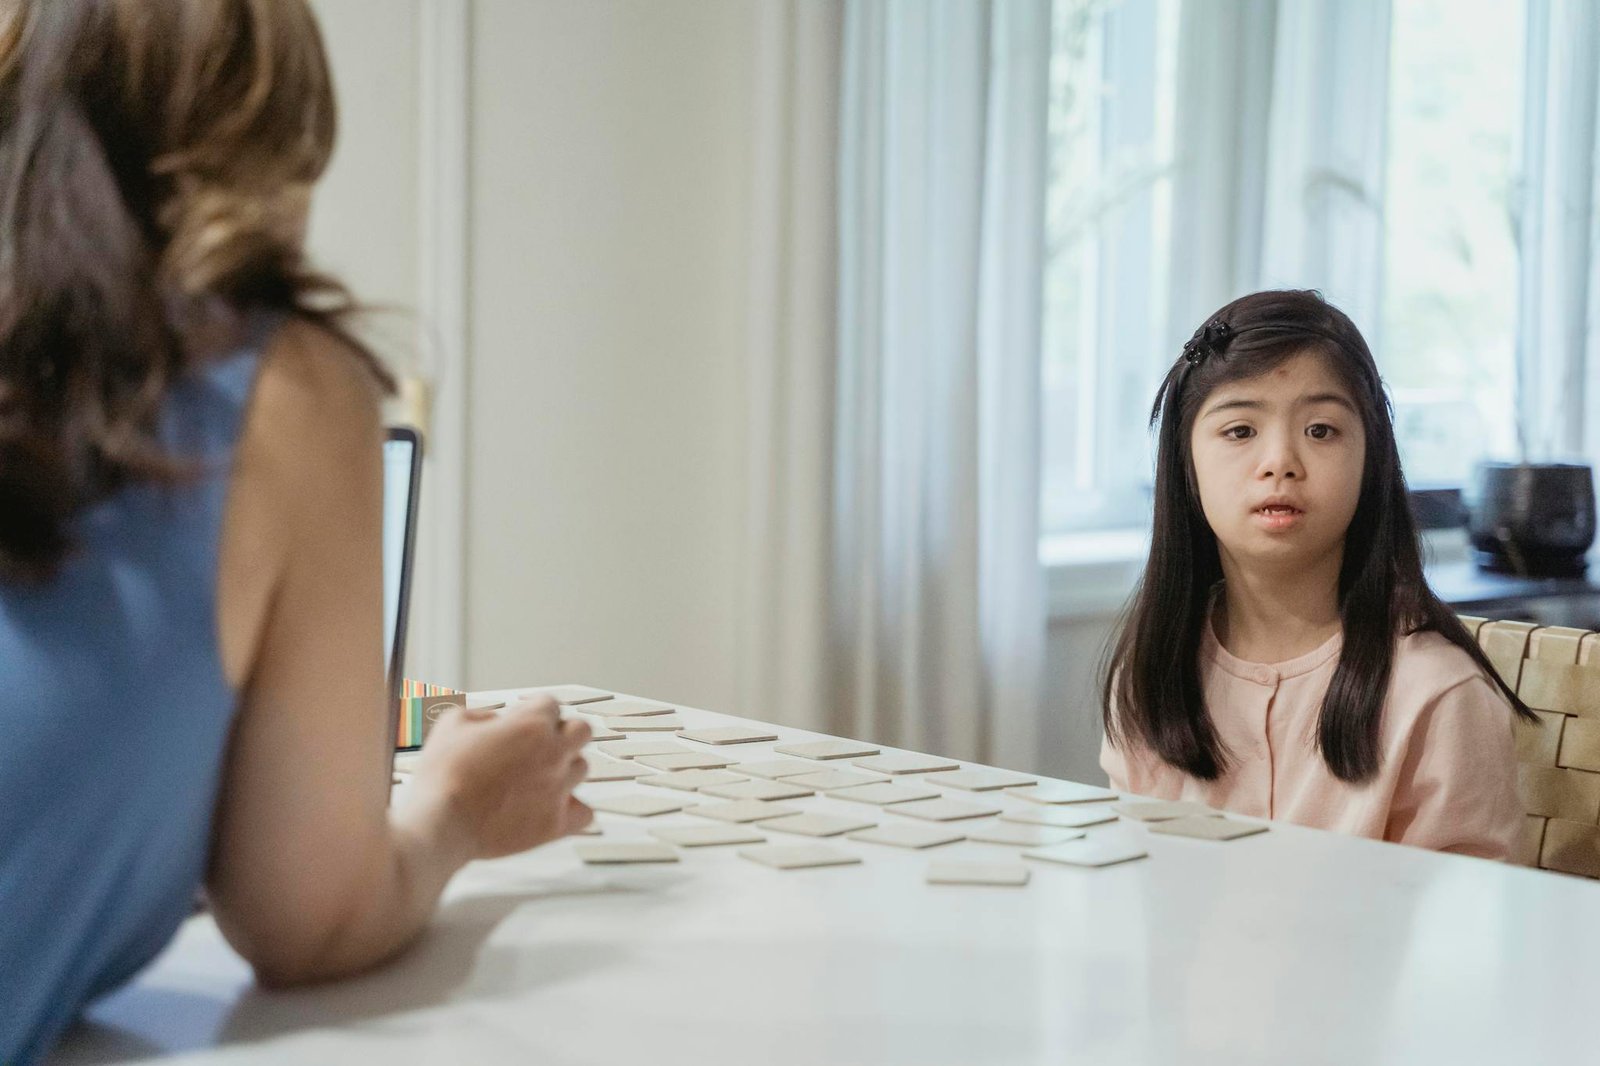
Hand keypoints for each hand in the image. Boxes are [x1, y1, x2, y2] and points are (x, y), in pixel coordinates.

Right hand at [399, 696, 592, 860]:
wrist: (442, 823)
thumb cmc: (443, 773)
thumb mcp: (452, 723)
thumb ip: (481, 714)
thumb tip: (494, 723)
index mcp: (532, 724)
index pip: (550, 704)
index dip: (532, 709)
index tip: (519, 719)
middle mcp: (554, 753)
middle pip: (581, 730)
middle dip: (562, 732)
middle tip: (538, 744)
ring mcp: (558, 788)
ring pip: (581, 769)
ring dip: (564, 768)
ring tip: (537, 778)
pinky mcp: (556, 823)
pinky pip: (585, 813)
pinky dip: (573, 809)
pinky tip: (554, 807)